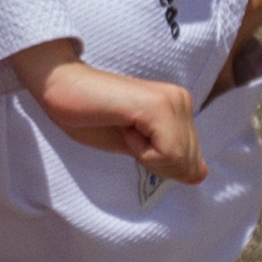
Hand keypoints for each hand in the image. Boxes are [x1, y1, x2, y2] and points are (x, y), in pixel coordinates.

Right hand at [10, 45, 204, 186]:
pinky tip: (124, 127)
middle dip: (154, 162)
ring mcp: (173, 101)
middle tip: (126, 132)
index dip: (158, 164)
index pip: (190, 161)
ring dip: (146, 155)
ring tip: (124, 127)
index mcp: (180, 108)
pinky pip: (166, 153)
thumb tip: (200, 175)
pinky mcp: (159, 107)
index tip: (130, 136)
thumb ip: (168, 159)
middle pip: (187, 162)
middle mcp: (182, 100)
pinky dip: (141, 151)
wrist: (61, 86)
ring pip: (178, 159)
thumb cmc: (88, 115)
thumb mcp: (135, 147)